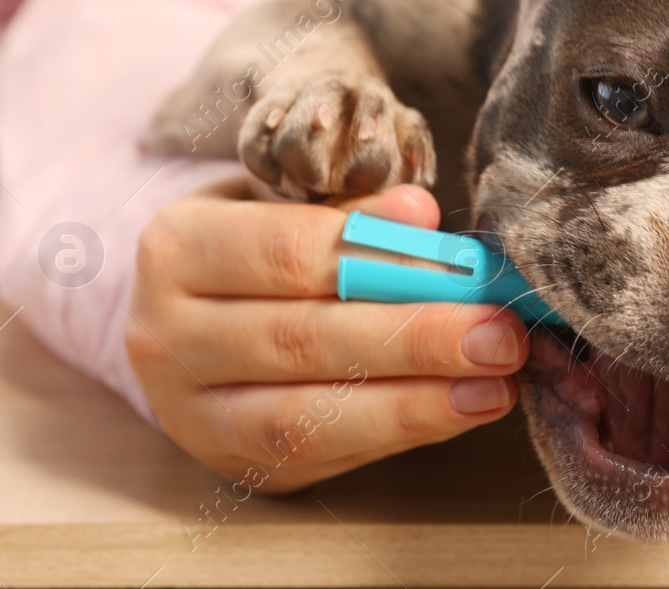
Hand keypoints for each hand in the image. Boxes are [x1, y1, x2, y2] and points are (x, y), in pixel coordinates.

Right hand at [126, 180, 527, 492]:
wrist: (190, 314)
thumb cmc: (258, 241)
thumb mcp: (290, 204)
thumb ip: (353, 210)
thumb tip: (419, 215)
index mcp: (180, 249)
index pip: (286, 253)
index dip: (380, 257)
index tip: (461, 262)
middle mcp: (168, 337)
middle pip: (302, 339)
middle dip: (414, 337)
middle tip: (500, 333)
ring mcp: (193, 413)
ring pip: (308, 415)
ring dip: (415, 400)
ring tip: (494, 382)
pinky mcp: (235, 464)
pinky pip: (323, 454)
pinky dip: (401, 429)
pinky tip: (464, 407)